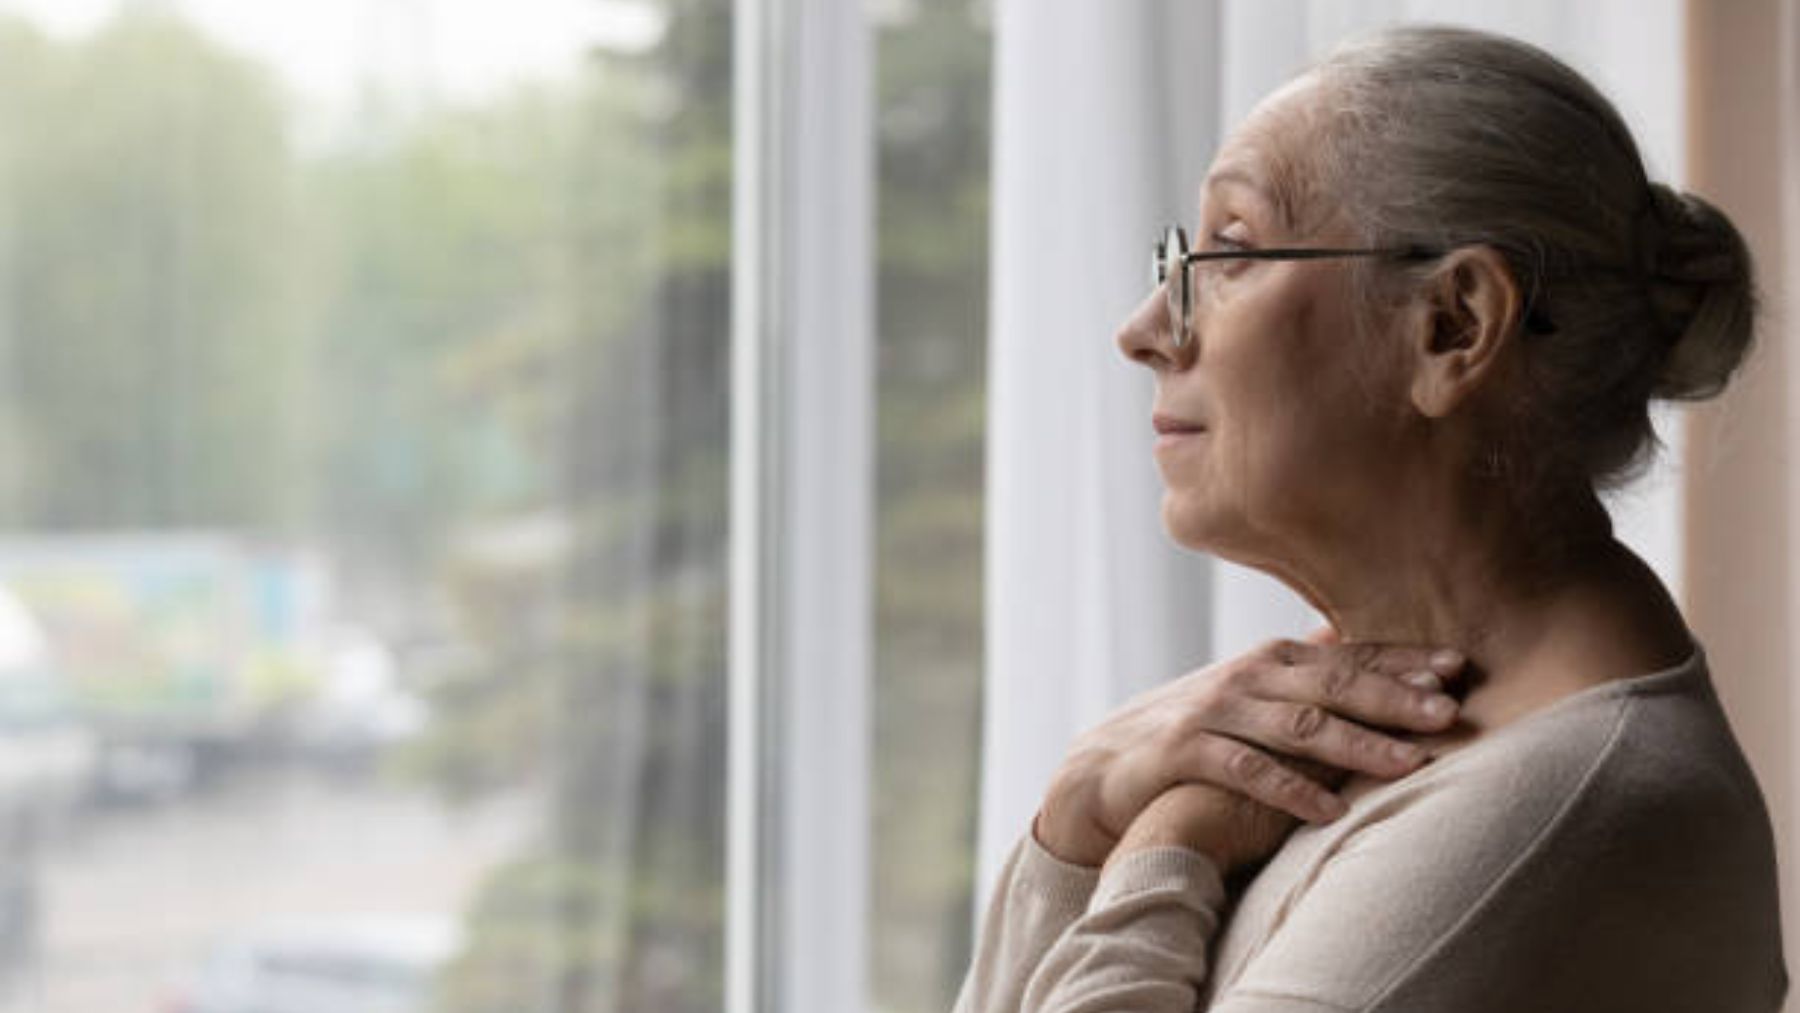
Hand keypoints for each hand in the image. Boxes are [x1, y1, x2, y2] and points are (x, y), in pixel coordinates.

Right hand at [1035, 630, 1463, 867]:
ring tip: (1410, 763)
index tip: (1459, 669)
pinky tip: (1331, 810)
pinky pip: (1246, 772)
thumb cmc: (1191, 732)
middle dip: (1394, 697)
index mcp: (1271, 661)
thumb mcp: (1249, 696)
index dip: (1402, 661)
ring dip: (1358, 744)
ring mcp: (1215, 712)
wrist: (1102, 767)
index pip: (1348, 655)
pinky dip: (1291, 790)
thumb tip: (1361, 650)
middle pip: (1332, 684)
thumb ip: (1303, 678)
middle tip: (1449, 711)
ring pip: (1298, 726)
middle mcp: (1247, 677)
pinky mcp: (1184, 753)